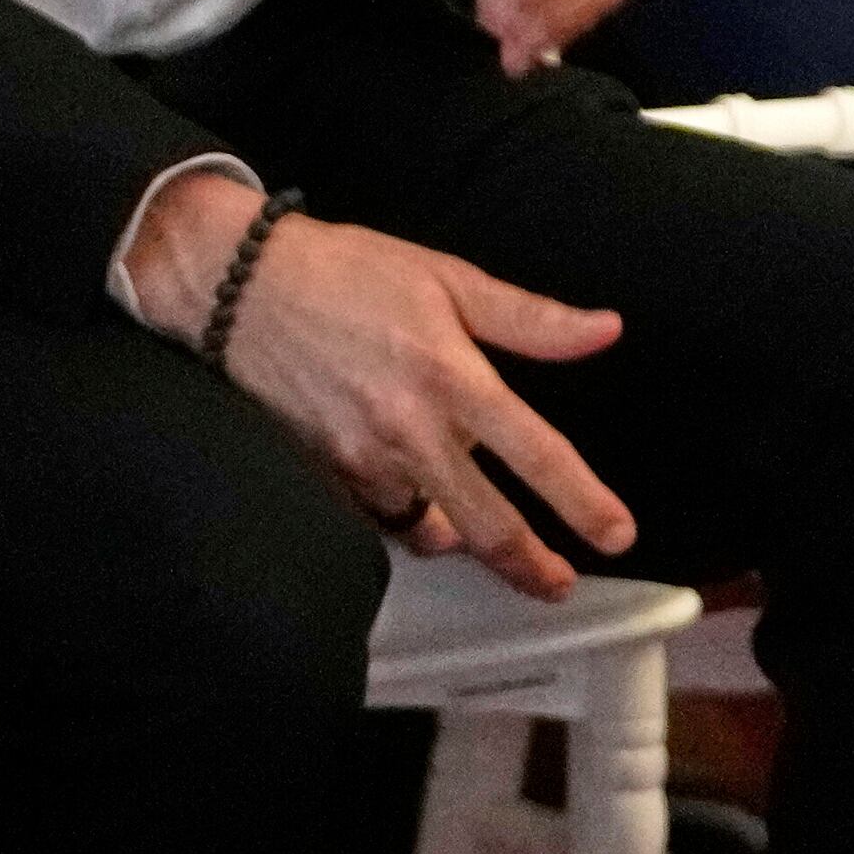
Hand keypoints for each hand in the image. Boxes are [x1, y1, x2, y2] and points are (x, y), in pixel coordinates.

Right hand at [124, 173, 631, 596]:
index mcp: (452, 375)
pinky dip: (405, 521)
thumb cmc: (342, 271)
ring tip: (480, 538)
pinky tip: (417, 508)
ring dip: (463, 541)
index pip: (537, 455)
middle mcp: (410, 427)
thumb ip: (528, 317)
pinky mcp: (323, 469)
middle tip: (557, 582)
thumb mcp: (444, 276)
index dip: (585, 503)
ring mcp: (362, 456)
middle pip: (488, 524)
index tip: (618, 535)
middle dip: (533, 566)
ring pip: (430, 531)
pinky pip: (378, 518)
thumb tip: (606, 329)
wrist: (235, 282)